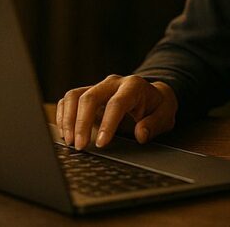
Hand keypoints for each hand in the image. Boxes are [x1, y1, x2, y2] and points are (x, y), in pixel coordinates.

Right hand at [56, 75, 177, 149]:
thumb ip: (154, 124)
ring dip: (68, 120)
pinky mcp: (87, 93)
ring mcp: (98, 86)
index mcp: (133, 86)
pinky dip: (63, 115)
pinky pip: (69, 100)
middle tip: (80, 146)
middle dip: (81, 123)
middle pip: (90, 97)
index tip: (100, 143)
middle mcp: (112, 83)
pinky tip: (65, 133)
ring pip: (74, 96)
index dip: (107, 124)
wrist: (152, 95)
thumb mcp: (166, 115)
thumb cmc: (157, 107)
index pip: (116, 103)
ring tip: (69, 141)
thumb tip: (140, 134)